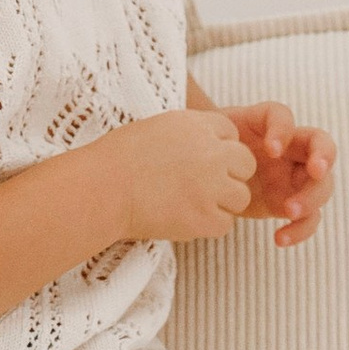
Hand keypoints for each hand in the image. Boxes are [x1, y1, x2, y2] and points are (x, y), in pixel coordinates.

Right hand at [101, 108, 258, 245]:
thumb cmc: (117, 159)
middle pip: (246, 162)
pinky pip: (226, 224)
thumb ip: (187, 134)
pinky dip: (210, 225)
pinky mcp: (205, 217)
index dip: (218, 148)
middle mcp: (211, 152)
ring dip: (223, 202)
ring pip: (242, 196)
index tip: (199, 160)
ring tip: (194, 204)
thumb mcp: (156, 128)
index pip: (231, 132)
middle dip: (230, 174)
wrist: (102, 188)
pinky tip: (187, 219)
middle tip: (204, 185)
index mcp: (196, 125)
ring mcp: (211, 186)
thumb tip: (205, 143)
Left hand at [222, 100, 336, 247]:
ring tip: (289, 211)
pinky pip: (308, 218)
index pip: (284, 117)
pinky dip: (300, 230)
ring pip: (322, 186)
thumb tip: (207, 116)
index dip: (283, 130)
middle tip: (314, 172)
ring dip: (311, 199)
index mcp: (267, 127)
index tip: (271, 149)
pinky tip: (279, 238)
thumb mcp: (211, 136)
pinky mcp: (290, 204)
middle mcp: (290, 149)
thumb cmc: (213, 151)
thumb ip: (214, 126)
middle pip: (322, 148)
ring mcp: (294, 178)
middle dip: (321, 160)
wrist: (212, 177)